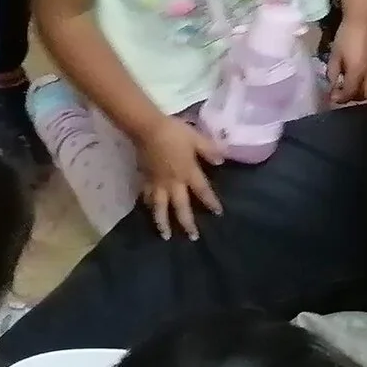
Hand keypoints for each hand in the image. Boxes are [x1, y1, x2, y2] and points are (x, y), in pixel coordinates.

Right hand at [142, 116, 225, 240]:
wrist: (147, 128)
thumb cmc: (174, 132)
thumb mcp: (196, 138)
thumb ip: (209, 150)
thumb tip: (222, 161)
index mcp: (188, 172)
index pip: (203, 191)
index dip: (211, 203)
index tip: (218, 213)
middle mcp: (173, 183)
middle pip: (181, 207)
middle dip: (187, 223)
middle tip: (193, 237)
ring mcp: (157, 183)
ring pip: (159, 208)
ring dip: (163, 223)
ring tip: (165, 236)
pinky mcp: (144, 180)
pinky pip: (146, 197)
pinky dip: (148, 206)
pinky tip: (149, 211)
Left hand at [328, 10, 366, 102]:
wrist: (365, 17)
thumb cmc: (347, 35)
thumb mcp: (335, 54)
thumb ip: (333, 73)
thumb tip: (332, 87)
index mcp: (357, 73)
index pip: (349, 94)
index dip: (339, 98)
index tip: (331, 95)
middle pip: (361, 95)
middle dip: (349, 96)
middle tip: (339, 91)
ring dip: (359, 90)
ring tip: (349, 85)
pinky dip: (366, 82)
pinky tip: (359, 77)